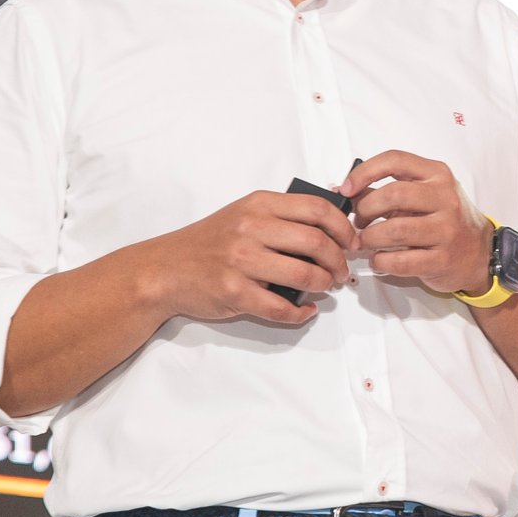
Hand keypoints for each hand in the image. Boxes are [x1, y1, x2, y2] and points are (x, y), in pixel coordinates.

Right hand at [138, 190, 354, 322]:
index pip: (317, 208)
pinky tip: (304, 310)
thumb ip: (282, 216)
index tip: (352, 241)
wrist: (164, 269)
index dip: (344, 227)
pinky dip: (300, 312)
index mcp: (259, 204)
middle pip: (317, 241)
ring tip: (325, 287)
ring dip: (324, 284)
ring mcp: (242, 261)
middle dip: (339, 260)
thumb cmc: (210, 242)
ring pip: (304, 274)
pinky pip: (281, 307)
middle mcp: (251, 228)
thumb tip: (332, 226)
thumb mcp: (244, 213)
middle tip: (342, 272)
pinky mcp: (234, 292)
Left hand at [344, 151, 492, 295]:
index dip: (364, 172)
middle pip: (393, 195)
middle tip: (360, 221)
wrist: (480, 253)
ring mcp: (446, 230)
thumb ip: (388, 191)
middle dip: (366, 209)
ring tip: (367, 242)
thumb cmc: (445, 221)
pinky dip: (380, 262)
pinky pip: (400, 261)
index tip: (347, 188)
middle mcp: (445, 198)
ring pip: (394, 230)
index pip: (395, 160)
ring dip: (370, 238)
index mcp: (437, 175)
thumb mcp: (424, 196)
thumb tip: (347, 190)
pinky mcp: (442, 259)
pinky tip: (380, 260)